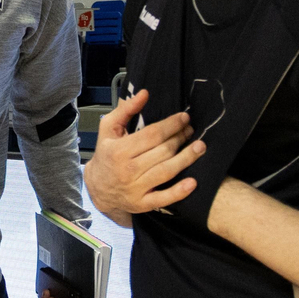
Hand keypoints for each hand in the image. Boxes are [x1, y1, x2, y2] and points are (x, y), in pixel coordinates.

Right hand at [84, 90, 205, 223]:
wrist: (98, 188)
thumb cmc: (106, 154)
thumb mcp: (108, 128)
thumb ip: (126, 110)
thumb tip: (144, 93)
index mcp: (119, 150)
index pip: (152, 135)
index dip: (171, 125)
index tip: (184, 118)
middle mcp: (127, 170)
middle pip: (162, 152)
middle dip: (180, 139)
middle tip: (192, 131)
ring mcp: (135, 188)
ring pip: (166, 171)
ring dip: (187, 159)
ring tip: (200, 147)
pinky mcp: (142, 204)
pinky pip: (163, 199)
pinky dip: (179, 192)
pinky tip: (193, 182)